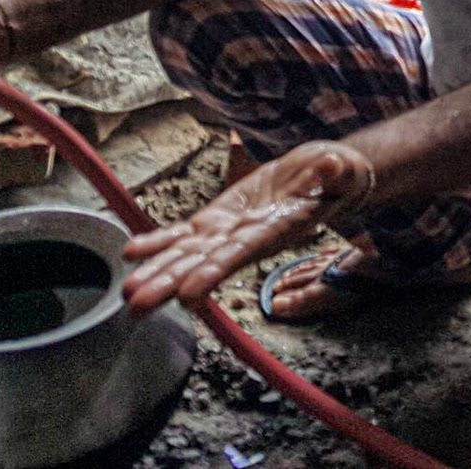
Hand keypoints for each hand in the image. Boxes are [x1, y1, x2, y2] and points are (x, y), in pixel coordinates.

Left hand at [122, 140, 376, 316]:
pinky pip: (183, 234)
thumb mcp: (343, 172)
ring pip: (187, 254)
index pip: (241, 254)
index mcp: (275, 231)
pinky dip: (158, 242)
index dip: (214, 272)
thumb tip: (332, 166)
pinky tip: (132, 252)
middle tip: (137, 305)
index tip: (188, 293)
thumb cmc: (337, 177)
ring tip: (128, 292)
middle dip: (170, 284)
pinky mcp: (218, 218)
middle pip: (203, 264)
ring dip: (157, 271)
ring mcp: (229, 230)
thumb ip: (336, 172)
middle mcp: (247, 239)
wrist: (323, 176)